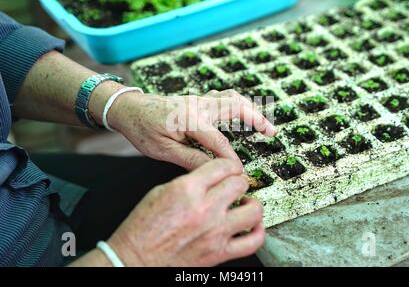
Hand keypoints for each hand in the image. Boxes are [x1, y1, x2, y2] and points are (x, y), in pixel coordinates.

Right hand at [108, 159, 264, 266]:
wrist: (134, 259)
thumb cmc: (142, 229)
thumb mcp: (161, 192)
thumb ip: (189, 182)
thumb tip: (209, 178)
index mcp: (187, 190)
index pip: (221, 166)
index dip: (228, 164)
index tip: (229, 168)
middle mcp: (204, 209)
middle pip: (239, 183)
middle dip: (239, 180)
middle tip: (236, 184)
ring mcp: (215, 232)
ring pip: (253, 210)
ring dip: (252, 204)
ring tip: (246, 204)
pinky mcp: (219, 253)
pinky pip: (253, 242)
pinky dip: (258, 232)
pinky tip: (253, 226)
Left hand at [109, 90, 276, 169]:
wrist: (129, 108)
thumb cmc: (142, 129)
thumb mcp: (162, 150)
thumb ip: (190, 159)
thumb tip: (213, 170)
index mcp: (189, 119)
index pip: (219, 141)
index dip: (231, 159)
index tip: (240, 172)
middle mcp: (198, 105)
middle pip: (236, 107)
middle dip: (257, 118)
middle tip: (272, 132)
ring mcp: (199, 100)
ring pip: (232, 98)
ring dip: (250, 108)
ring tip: (263, 123)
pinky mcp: (198, 100)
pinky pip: (224, 97)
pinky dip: (238, 104)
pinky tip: (241, 113)